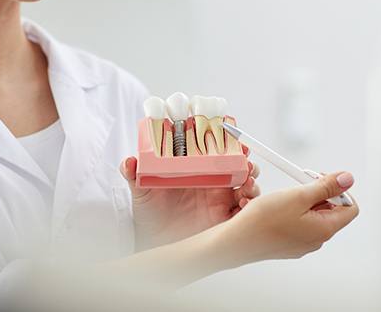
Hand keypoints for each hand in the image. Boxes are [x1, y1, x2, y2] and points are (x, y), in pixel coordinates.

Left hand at [120, 150, 260, 250]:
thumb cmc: (149, 213)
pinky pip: (243, 211)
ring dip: (252, 181)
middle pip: (239, 167)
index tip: (235, 139)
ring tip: (247, 181)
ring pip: (246, 186)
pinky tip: (243, 203)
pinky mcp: (224, 219)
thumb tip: (129, 161)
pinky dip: (249, 205)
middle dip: (247, 161)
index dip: (230, 144)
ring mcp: (221, 201)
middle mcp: (214, 183)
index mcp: (199, 171)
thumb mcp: (140, 190)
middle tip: (246, 160)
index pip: (219, 152)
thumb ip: (134, 174)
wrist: (151, 241)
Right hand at [215, 172, 358, 264]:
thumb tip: (348, 179)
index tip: (322, 179)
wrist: (237, 241)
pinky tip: (279, 206)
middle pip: (332, 211)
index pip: (350, 207)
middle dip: (321, 192)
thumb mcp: (298, 195)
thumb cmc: (264, 220)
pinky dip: (295, 211)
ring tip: (287, 194)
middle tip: (302, 181)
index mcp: (324, 229)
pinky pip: (300, 223)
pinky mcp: (289, 244)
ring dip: (306, 200)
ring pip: (314, 216)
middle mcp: (317, 240)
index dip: (340, 190)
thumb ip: (326, 186)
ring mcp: (302, 244)